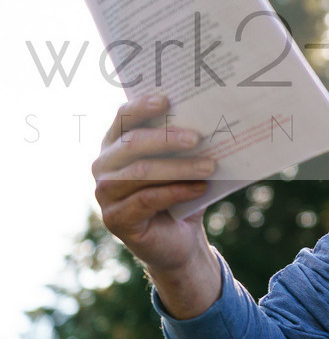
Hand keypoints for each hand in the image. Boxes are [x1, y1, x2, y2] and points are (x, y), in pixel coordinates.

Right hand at [92, 95, 220, 316]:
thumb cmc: (182, 191)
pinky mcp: (115, 219)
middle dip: (167, 139)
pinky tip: (200, 189)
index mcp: (116, 144)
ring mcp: (104, 194)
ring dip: (179, 168)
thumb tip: (214, 116)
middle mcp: (104, 166)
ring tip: (210, 166)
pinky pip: (146, 200)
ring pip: (141, 173)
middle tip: (199, 137)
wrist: (181, 239)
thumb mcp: (184, 163)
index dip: (141, 107)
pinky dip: (176, 192)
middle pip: (131, 144)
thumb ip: (187, 141)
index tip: (167, 100)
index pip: (123, 118)